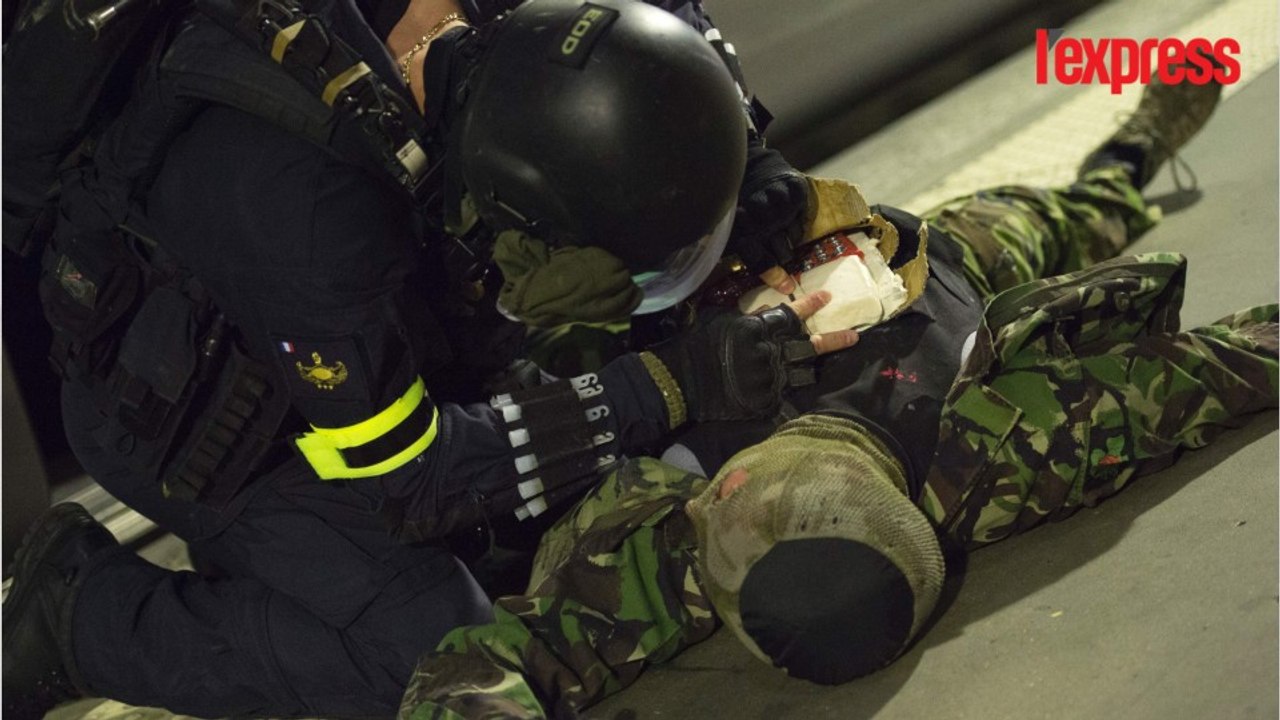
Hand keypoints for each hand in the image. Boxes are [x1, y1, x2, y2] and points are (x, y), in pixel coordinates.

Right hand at [644, 290, 857, 423]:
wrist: (680, 380)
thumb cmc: (695, 344)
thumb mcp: (720, 318)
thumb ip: (747, 315)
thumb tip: (767, 309)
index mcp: (760, 328)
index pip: (793, 313)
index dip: (811, 304)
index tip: (828, 297)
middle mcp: (772, 352)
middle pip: (812, 346)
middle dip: (835, 340)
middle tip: (853, 336)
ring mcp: (770, 379)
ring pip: (804, 373)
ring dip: (812, 368)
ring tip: (817, 366)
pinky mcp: (764, 401)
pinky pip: (787, 398)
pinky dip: (792, 395)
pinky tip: (799, 396)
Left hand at [728, 139, 808, 286]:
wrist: (746, 162)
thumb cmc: (735, 200)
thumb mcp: (727, 225)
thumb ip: (732, 247)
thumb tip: (733, 272)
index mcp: (742, 228)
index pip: (759, 260)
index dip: (773, 276)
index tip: (787, 287)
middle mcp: (763, 218)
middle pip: (781, 251)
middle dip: (781, 257)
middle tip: (780, 256)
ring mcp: (781, 204)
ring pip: (793, 236)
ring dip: (788, 239)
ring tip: (780, 234)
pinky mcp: (794, 191)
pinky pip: (801, 218)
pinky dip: (796, 222)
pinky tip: (787, 218)